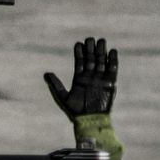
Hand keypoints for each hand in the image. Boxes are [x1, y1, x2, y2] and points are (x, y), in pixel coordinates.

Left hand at [45, 38, 121, 159]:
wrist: (90, 121)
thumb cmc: (75, 112)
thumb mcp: (63, 98)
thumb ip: (56, 85)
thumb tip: (46, 74)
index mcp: (79, 78)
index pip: (80, 62)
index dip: (79, 53)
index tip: (78, 44)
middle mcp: (90, 76)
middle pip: (91, 59)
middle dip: (91, 49)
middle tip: (90, 39)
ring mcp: (101, 79)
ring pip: (101, 62)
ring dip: (101, 51)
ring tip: (101, 41)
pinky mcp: (110, 83)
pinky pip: (112, 70)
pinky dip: (113, 61)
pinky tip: (112, 51)